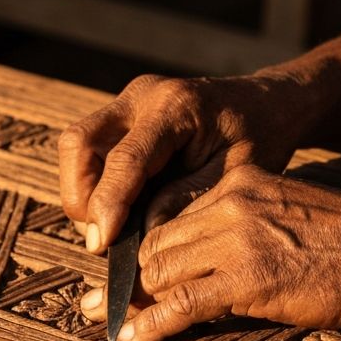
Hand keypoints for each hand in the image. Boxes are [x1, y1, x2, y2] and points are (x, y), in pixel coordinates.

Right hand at [58, 72, 307, 252]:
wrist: (265, 104)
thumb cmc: (258, 138)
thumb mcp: (234, 175)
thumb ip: (187, 200)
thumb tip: (142, 234)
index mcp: (175, 106)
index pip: (124, 158)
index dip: (107, 204)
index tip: (101, 244)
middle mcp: (141, 96)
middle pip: (79, 143)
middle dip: (81, 196)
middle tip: (102, 237)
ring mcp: (126, 104)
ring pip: (76, 147)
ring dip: (83, 193)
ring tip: (113, 227)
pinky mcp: (121, 117)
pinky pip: (87, 151)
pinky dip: (93, 186)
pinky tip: (119, 210)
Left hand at [80, 166, 340, 340]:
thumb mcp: (287, 213)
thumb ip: (245, 225)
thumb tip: (210, 258)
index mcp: (237, 186)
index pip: (170, 218)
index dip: (142, 249)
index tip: (123, 270)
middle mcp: (228, 205)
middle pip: (158, 245)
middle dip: (126, 277)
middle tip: (99, 301)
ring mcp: (237, 241)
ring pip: (162, 272)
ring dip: (130, 302)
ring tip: (106, 321)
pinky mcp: (248, 279)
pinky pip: (183, 304)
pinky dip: (153, 324)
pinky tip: (133, 339)